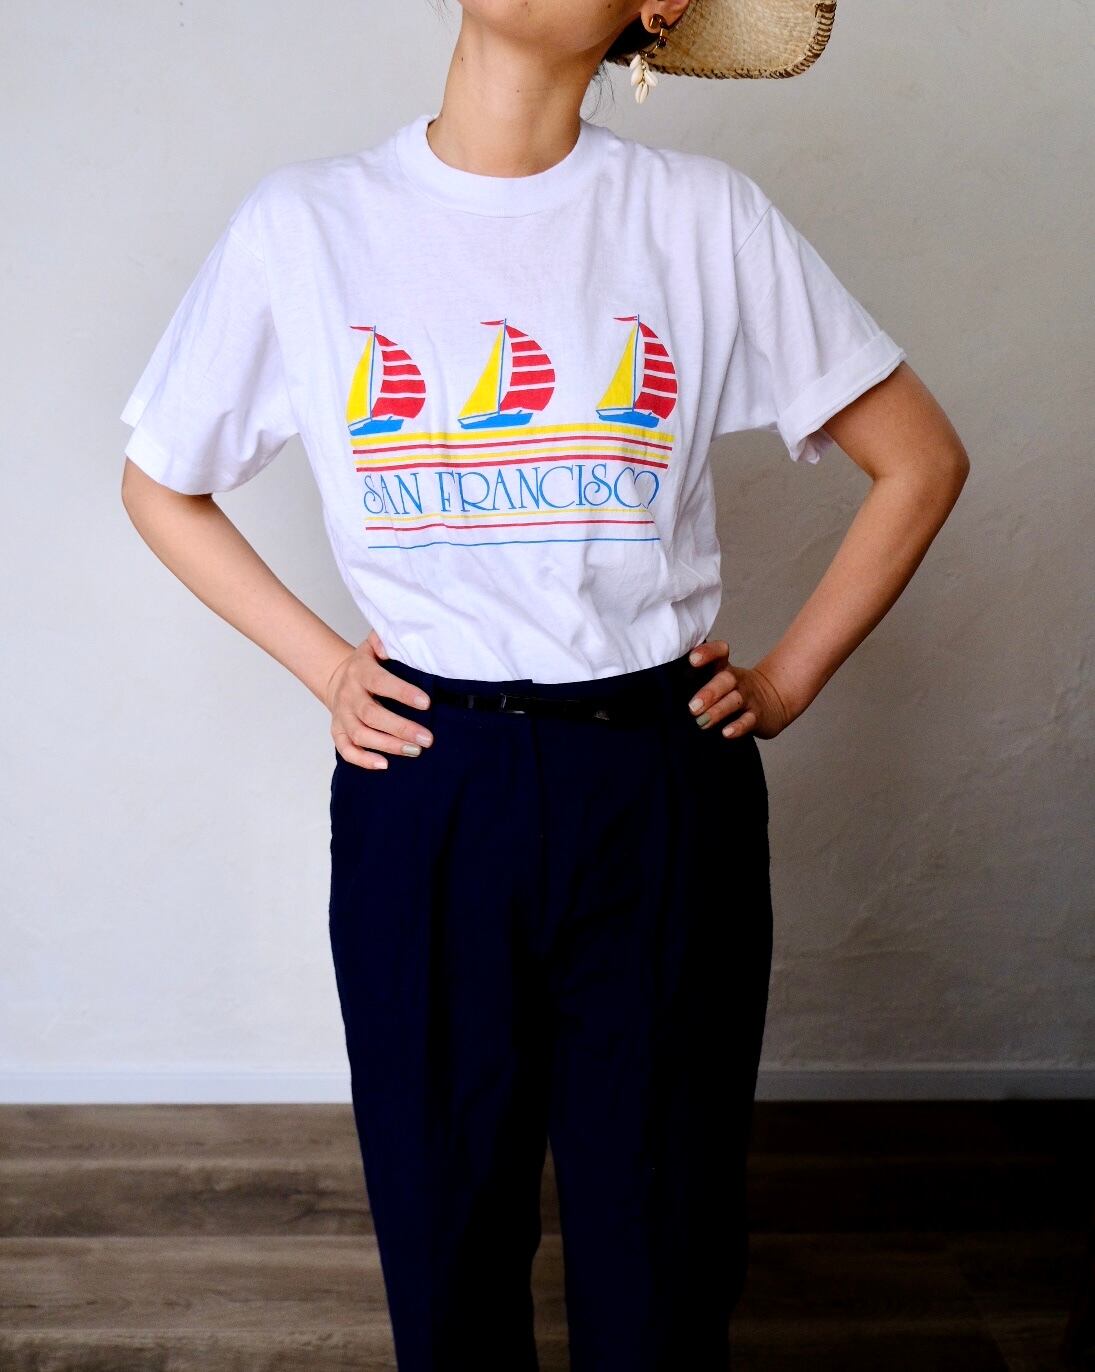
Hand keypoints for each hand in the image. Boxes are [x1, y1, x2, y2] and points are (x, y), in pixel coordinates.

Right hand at [325, 629, 433, 769]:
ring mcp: (342, 715)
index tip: (426, 703)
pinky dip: (363, 760)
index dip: (402, 693)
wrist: (337, 677)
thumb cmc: (368, 664)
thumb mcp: (373, 645)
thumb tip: (389, 645)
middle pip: (371, 715)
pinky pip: (346, 750)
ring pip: (360, 735)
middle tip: (427, 739)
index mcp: (360, 672)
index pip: (380, 682)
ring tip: (414, 751)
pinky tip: (384, 764)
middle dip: (401, 728)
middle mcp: (349, 695)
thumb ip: (383, 641)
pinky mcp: (338, 731)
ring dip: (388, 745)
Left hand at [685, 639, 793, 740]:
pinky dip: (738, 727)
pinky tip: (726, 733)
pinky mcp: (757, 716)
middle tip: (692, 707)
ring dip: (718, 711)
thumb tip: (660, 690)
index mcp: (723, 668)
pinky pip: (748, 720)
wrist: (773, 700)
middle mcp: (736, 681)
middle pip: (725, 679)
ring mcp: (747, 698)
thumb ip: (695, 681)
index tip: (693, 660)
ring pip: (734, 701)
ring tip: (702, 722)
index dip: (708, 653)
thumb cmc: (733, 691)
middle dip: (708, 692)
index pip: (719, 652)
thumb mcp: (718, 680)